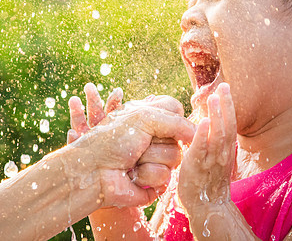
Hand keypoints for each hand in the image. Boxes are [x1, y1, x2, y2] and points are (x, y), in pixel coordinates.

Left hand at [67, 83, 193, 206]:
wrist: (94, 171)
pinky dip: (147, 174)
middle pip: (180, 135)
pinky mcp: (155, 180)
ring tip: (132, 160)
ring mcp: (156, 159)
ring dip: (151, 158)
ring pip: (175, 157)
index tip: (151, 120)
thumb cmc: (112, 140)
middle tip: (137, 143)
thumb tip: (198, 135)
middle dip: (157, 139)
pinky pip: (166, 177)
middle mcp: (155, 136)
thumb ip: (176, 121)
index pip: (177, 110)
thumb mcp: (144, 118)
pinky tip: (133, 174)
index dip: (171, 116)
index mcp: (149, 116)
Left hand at [178, 83, 236, 208]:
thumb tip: (210, 122)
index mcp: (226, 149)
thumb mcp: (215, 158)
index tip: (225, 88)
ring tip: (214, 98)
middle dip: (226, 105)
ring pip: (218, 135)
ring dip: (217, 115)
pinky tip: (203, 122)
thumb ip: (213, 141)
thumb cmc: (208, 181)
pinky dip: (203, 135)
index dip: (228, 106)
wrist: (207, 207)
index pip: (229, 123)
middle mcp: (222, 153)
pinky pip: (202, 149)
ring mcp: (211, 160)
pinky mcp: (198, 167)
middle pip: (228, 125)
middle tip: (224, 86)